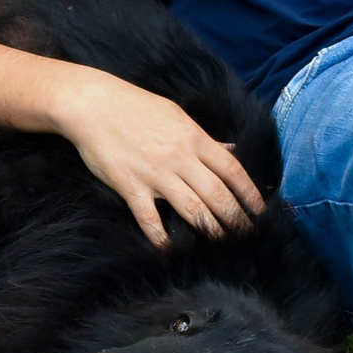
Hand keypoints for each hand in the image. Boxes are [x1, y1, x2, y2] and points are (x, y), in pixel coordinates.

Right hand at [51, 68, 265, 248]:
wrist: (93, 104)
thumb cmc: (135, 107)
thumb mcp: (176, 115)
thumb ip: (204, 138)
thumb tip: (231, 150)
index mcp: (194, 138)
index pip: (231, 170)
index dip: (249, 193)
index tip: (259, 211)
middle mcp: (180, 157)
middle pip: (217, 194)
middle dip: (235, 218)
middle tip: (247, 236)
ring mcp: (155, 173)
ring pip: (191, 208)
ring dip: (210, 229)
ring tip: (222, 244)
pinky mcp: (130, 186)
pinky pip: (149, 217)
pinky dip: (160, 236)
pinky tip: (170, 249)